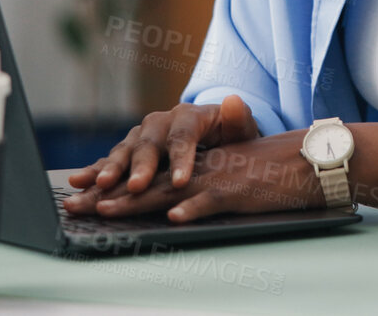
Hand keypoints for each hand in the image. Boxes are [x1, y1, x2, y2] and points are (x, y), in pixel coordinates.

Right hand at [65, 94, 258, 195]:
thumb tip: (234, 101)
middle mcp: (161, 122)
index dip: (181, 157)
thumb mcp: (240, 130)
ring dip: (111, 168)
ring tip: (102, 186)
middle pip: (148, 142)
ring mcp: (142, 136)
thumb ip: (238, 120)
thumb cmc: (229, 137)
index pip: (184, 135)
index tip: (180, 179)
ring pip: (125, 151)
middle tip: (137, 186)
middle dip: (141, 166)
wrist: (214, 136)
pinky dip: (93, 171)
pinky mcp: (129, 152)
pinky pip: (109, 161)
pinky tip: (78, 183)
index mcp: (189, 116)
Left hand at [65, 130, 324, 222]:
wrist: (303, 159)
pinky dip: (193, 209)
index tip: (79, 194)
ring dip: (137, 201)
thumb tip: (169, 207)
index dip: (110, 186)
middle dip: (107, 194)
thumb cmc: (266, 173)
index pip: (143, 177)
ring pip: (169, 189)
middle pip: (145, 184)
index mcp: (191, 167)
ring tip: (107, 210)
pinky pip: (211, 200)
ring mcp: (215, 179)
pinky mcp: (236, 190)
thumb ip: (198, 186)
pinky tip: (174, 217)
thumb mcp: (225, 176)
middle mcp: (196, 170)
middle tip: (74, 206)